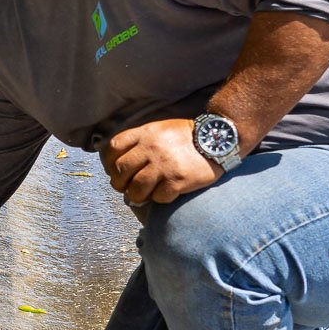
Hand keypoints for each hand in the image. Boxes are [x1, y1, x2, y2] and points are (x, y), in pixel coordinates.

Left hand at [102, 119, 221, 205]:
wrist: (219, 138)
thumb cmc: (186, 137)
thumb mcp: (160, 130)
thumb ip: (140, 142)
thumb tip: (119, 165)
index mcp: (146, 133)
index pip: (114, 147)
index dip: (109, 162)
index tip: (115, 170)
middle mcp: (152, 148)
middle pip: (121, 171)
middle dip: (119, 183)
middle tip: (126, 187)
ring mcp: (164, 165)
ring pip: (136, 189)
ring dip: (136, 196)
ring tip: (142, 195)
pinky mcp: (178, 180)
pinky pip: (158, 198)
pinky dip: (158, 199)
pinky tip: (164, 193)